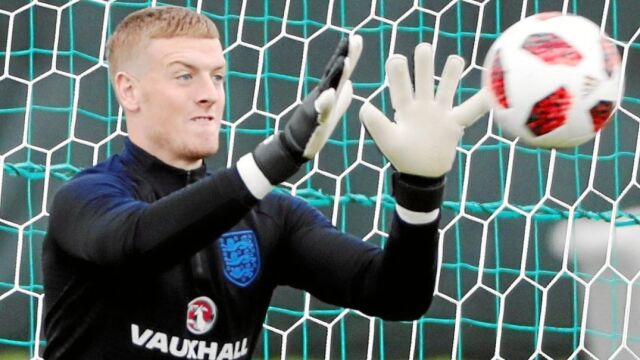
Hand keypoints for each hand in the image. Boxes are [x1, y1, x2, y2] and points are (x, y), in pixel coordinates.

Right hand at [252, 35, 362, 184]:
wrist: (296, 145)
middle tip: (351, 40)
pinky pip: (318, 112)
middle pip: (334, 73)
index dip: (349, 55)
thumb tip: (349, 84)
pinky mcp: (311, 121)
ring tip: (344, 61)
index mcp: (329, 93)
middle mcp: (321, 95)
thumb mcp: (332, 111)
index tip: (356, 38)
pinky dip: (323, 103)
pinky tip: (329, 94)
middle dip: (343, 56)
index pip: (341, 72)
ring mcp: (315, 107)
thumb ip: (342, 98)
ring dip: (335, 75)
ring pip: (327, 88)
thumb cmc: (314, 128)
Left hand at [359, 43, 488, 177]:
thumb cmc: (403, 156)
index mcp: (404, 109)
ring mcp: (440, 113)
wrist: (422, 174)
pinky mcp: (454, 123)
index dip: (397, 73)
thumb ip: (375, 123)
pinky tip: (492, 91)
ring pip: (446, 88)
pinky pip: (471, 110)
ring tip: (455, 59)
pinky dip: (482, 102)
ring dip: (450, 74)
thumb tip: (365, 106)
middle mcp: (422, 106)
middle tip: (424, 48)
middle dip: (424, 65)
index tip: (396, 58)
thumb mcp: (387, 140)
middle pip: (423, 80)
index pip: (400, 87)